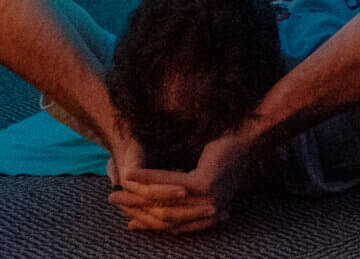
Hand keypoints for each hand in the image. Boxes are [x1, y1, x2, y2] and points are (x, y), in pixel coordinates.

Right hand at [109, 131, 253, 233]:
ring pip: (163, 202)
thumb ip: (182, 195)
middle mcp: (209, 211)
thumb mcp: (199, 179)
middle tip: (114, 204)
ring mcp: (208, 199)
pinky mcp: (204, 184)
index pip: (173, 225)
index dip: (149, 224)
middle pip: (165, 218)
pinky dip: (148, 179)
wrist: (245, 134)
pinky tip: (130, 175)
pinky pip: (169, 183)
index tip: (128, 222)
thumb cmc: (223, 152)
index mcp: (209, 214)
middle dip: (136, 212)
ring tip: (116, 192)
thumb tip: (159, 206)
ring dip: (136, 196)